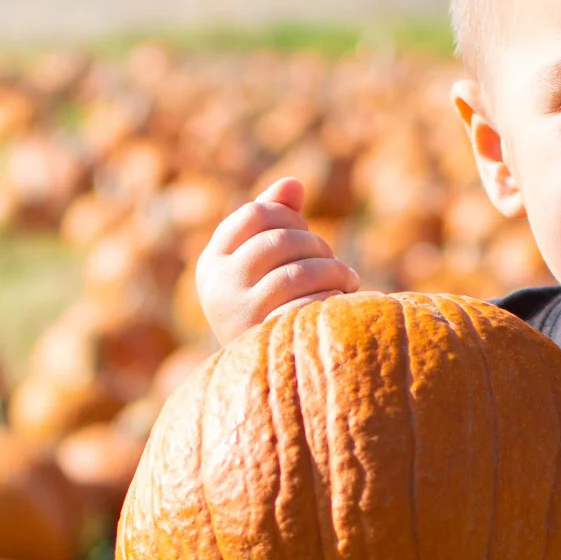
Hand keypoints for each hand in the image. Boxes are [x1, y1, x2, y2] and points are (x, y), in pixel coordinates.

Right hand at [196, 175, 359, 345]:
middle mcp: (220, 286)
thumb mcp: (261, 264)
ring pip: (297, 272)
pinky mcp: (269, 339)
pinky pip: (307, 305)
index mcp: (212, 262)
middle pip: (280, 240)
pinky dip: (332, 297)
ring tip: (347, 278)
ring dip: (333, 270)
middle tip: (334, 261)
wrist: (261, 375)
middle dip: (317, 245)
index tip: (306, 234)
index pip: (255, 213)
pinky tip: (342, 299)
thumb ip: (274, 220)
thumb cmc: (267, 308)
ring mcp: (241, 313)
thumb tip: (293, 183)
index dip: (289, 216)